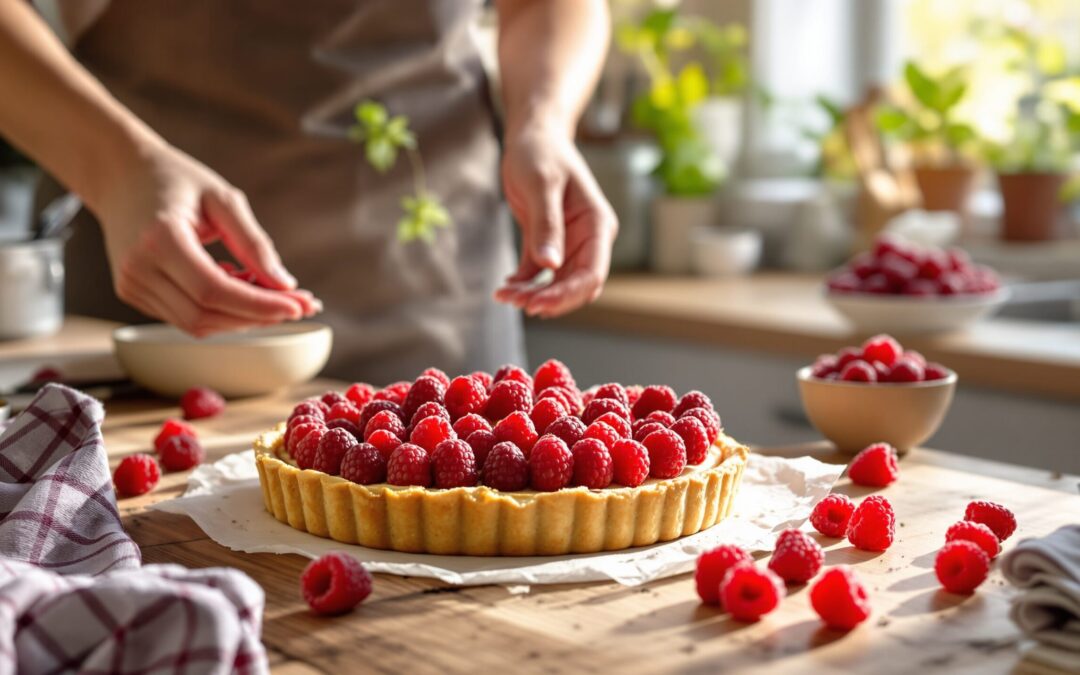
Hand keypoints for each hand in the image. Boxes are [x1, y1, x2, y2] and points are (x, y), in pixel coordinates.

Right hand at [93, 142, 320, 336]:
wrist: (121, 175)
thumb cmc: (175, 180)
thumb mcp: (223, 199)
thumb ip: (254, 243)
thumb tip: (285, 285)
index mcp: (159, 239)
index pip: (214, 291)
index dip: (259, 305)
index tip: (299, 305)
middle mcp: (139, 268)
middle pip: (206, 315)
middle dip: (259, 315)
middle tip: (300, 304)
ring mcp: (131, 285)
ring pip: (196, 324)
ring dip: (242, 316)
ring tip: (270, 291)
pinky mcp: (132, 293)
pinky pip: (185, 317)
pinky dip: (220, 310)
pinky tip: (236, 285)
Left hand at [496, 124, 616, 317]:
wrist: (533, 137)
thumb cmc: (541, 153)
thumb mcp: (541, 185)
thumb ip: (547, 225)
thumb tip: (550, 266)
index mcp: (596, 225)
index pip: (592, 273)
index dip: (567, 294)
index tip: (537, 303)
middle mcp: (588, 239)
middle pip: (576, 286)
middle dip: (548, 299)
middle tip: (514, 302)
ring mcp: (569, 243)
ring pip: (557, 284)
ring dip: (533, 295)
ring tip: (504, 295)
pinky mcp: (548, 243)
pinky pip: (540, 274)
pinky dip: (524, 284)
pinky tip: (505, 286)